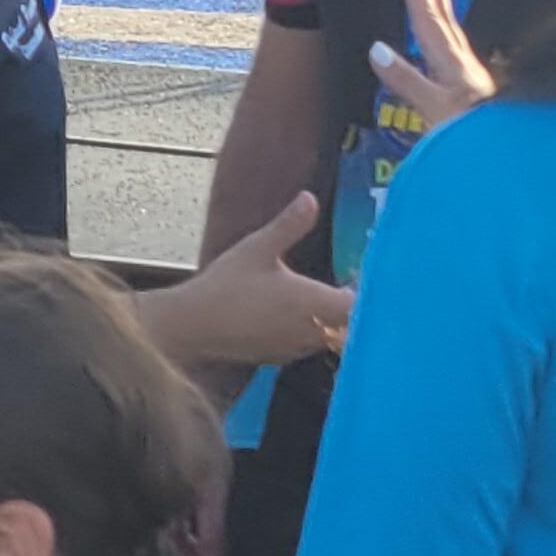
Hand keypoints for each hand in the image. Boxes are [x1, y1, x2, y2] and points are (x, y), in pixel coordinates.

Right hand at [176, 191, 351, 365]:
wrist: (193, 327)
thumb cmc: (227, 286)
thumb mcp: (258, 248)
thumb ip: (289, 225)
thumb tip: (311, 198)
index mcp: (313, 303)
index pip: (357, 305)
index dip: (363, 291)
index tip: (355, 274)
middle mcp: (311, 331)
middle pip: (349, 326)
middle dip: (349, 308)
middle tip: (343, 285)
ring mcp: (296, 349)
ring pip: (329, 338)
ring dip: (331, 321)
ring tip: (321, 299)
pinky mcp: (279, 358)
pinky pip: (308, 346)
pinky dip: (311, 333)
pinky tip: (294, 317)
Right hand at [371, 0, 495, 130]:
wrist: (512, 157)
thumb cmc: (472, 137)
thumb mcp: (434, 110)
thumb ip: (408, 81)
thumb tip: (376, 50)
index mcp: (452, 65)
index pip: (431, 21)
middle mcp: (464, 65)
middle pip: (445, 19)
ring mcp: (472, 77)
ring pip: (452, 32)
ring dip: (440, 6)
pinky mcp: (475, 91)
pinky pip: (455, 49)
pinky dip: (446, 34)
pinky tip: (446, 40)